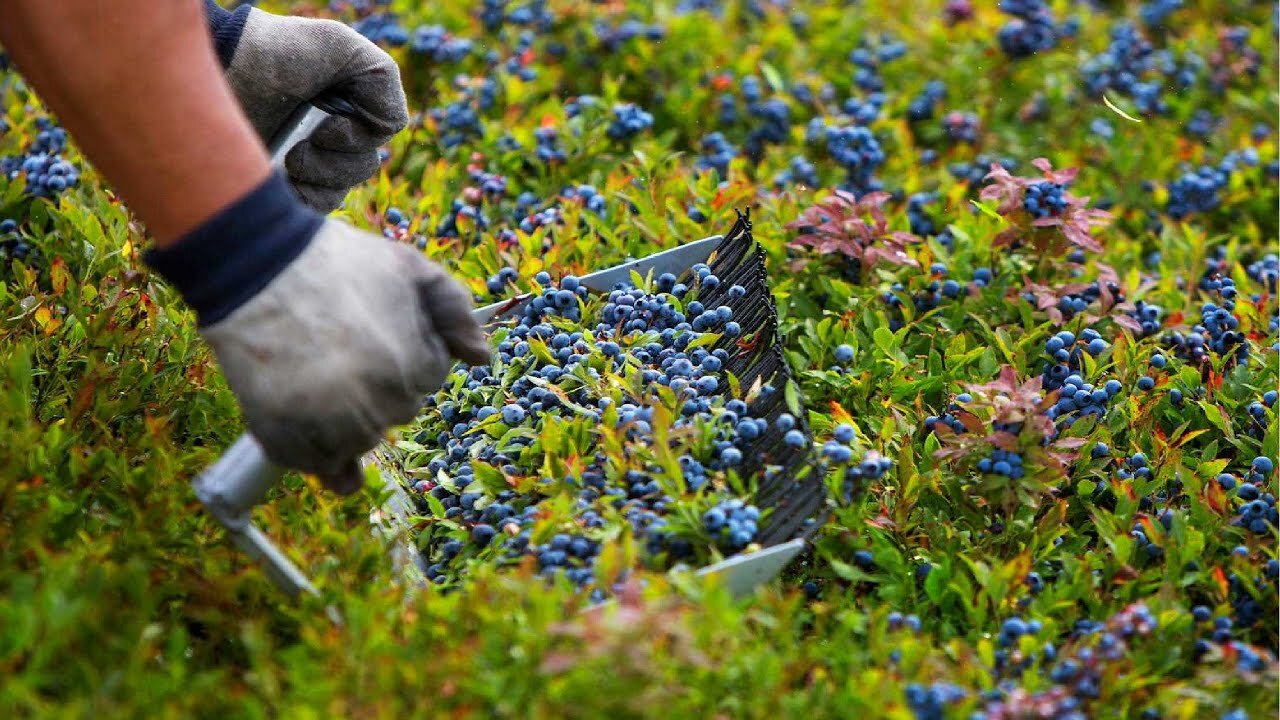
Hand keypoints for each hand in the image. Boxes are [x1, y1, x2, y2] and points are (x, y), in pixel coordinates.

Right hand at [147, 174, 488, 492]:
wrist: (255, 266)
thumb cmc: (338, 262)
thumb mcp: (410, 269)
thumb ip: (456, 311)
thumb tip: (483, 358)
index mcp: (412, 370)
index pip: (427, 381)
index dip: (402, 351)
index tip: (372, 327)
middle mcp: (375, 407)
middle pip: (394, 414)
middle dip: (376, 386)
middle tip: (339, 345)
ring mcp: (328, 428)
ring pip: (357, 443)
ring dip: (345, 420)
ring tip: (316, 371)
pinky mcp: (284, 439)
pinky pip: (317, 464)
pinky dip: (314, 448)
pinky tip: (303, 414)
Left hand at [205, 2, 408, 211]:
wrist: (220, 69)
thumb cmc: (277, 53)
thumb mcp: (343, 48)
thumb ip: (384, 83)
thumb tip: (385, 135)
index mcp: (349, 104)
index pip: (380, 137)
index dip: (359, 136)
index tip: (328, 119)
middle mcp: (330, 132)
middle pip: (364, 169)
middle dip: (335, 162)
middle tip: (302, 145)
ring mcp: (304, 160)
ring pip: (339, 193)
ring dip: (318, 179)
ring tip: (287, 161)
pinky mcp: (281, 184)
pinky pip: (312, 210)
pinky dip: (304, 199)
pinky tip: (282, 182)